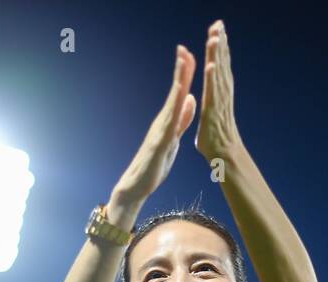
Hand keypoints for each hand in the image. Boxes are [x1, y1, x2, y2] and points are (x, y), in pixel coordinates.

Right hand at [115, 45, 196, 202]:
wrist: (136, 186)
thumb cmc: (154, 165)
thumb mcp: (174, 138)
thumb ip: (182, 119)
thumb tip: (191, 99)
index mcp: (168, 121)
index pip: (178, 94)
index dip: (184, 75)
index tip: (189, 54)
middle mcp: (162, 122)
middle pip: (174, 93)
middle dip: (180, 71)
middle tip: (184, 48)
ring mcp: (160, 132)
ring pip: (171, 104)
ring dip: (178, 85)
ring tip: (182, 67)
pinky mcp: (160, 145)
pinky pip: (170, 126)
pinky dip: (177, 112)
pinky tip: (182, 102)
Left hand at [194, 20, 241, 158]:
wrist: (224, 156)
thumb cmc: (216, 141)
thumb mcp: (209, 117)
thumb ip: (210, 106)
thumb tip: (209, 103)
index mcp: (219, 93)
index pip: (219, 66)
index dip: (219, 49)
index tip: (218, 31)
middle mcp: (222, 94)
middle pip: (221, 63)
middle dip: (220, 43)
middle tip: (219, 23)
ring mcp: (219, 102)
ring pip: (218, 73)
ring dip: (217, 55)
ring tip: (215, 35)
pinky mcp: (213, 112)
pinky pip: (213, 92)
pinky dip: (212, 79)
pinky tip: (211, 65)